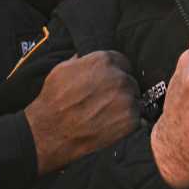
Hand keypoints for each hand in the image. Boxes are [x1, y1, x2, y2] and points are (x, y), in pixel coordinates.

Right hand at [24, 51, 139, 174]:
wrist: (51, 131)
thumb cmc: (54, 100)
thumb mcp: (63, 69)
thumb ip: (83, 60)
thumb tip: (89, 57)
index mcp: (104, 61)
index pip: (122, 62)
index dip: (115, 72)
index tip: (108, 83)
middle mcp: (119, 77)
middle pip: (129, 80)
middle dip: (120, 89)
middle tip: (105, 101)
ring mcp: (127, 99)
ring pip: (134, 99)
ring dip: (124, 105)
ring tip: (105, 114)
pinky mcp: (131, 120)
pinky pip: (136, 117)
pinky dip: (126, 122)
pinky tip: (110, 125)